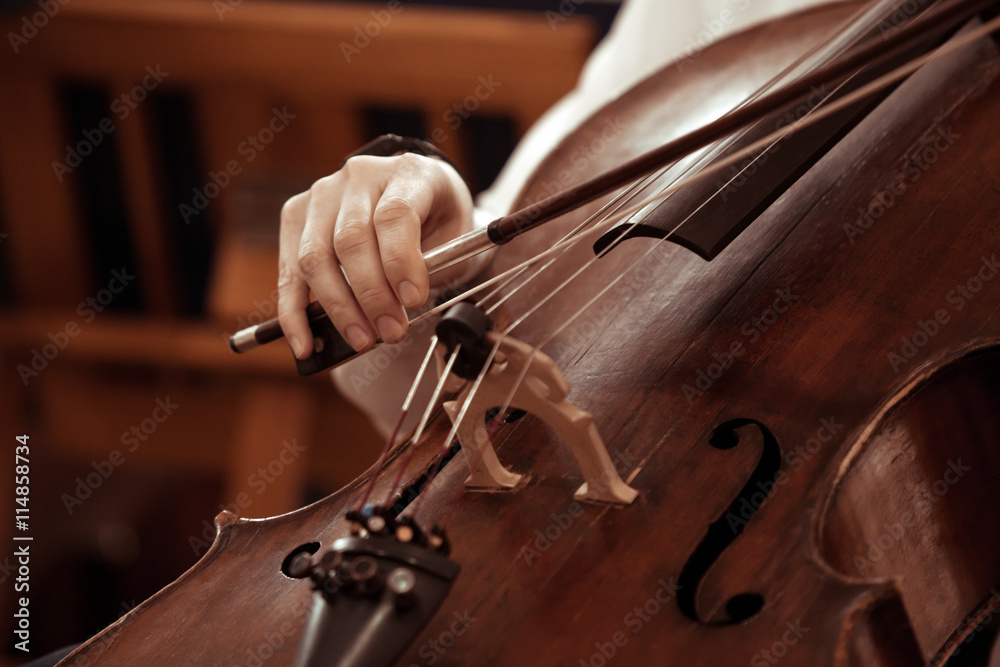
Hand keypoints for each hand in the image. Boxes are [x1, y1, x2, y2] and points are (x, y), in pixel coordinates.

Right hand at [277, 153, 473, 358]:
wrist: (415, 196)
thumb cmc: (436, 219)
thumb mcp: (452, 237)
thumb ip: (430, 267)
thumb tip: (395, 309)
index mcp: (407, 173)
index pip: (394, 215)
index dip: (400, 261)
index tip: (413, 300)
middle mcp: (359, 176)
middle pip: (351, 240)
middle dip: (371, 295)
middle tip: (391, 331)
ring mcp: (321, 195)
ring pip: (315, 257)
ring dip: (338, 308)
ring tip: (362, 340)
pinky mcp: (296, 217)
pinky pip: (290, 271)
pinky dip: (295, 313)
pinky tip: (304, 343)